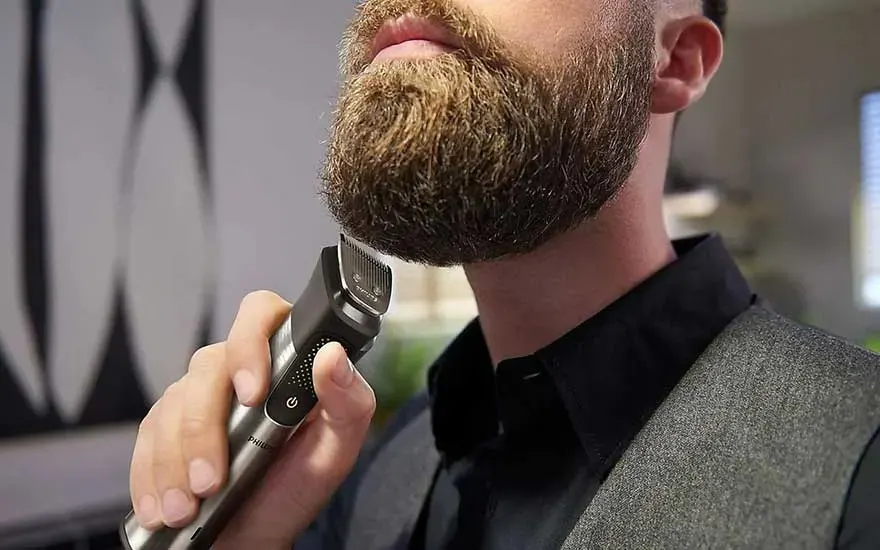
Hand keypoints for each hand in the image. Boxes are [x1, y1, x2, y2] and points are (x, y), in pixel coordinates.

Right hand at [128, 290, 376, 548]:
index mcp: (283, 361)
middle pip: (206, 366)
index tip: (252, 394)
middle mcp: (236, 369)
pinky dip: (151, 477)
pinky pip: (146, 438)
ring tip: (188, 507)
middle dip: (204, 431)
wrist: (252, 535)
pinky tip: (165, 507)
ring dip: (175, 463)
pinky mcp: (164, 424)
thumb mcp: (336, 450)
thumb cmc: (295, 488)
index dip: (250, 343)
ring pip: (171, 405)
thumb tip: (333, 354)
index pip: (261, 313)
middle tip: (212, 481)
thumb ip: (348, 401)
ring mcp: (197, 395)